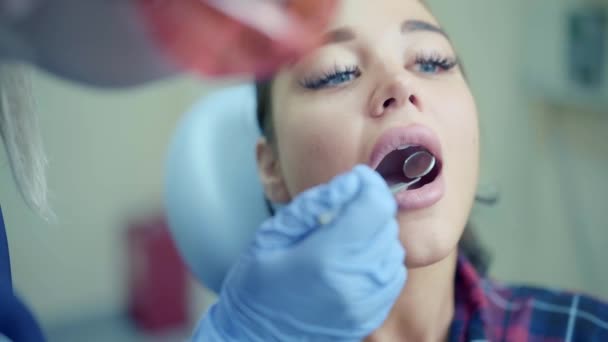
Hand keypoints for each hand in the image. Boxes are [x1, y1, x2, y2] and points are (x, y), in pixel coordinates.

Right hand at [194, 165, 405, 340]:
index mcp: (326, 258)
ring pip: (393, 247)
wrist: (256, 339)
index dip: (368, 184)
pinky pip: (392, 272)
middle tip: (340, 209)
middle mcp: (355, 282)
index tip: (354, 179)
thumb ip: (314, 205)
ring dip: (374, 232)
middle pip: (386, 224)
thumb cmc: (255, 286)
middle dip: (368, 206)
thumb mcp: (272, 236)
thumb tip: (351, 182)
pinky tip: (351, 257)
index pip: (374, 206)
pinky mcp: (372, 314)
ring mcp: (367, 303)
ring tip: (343, 235)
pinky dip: (378, 257)